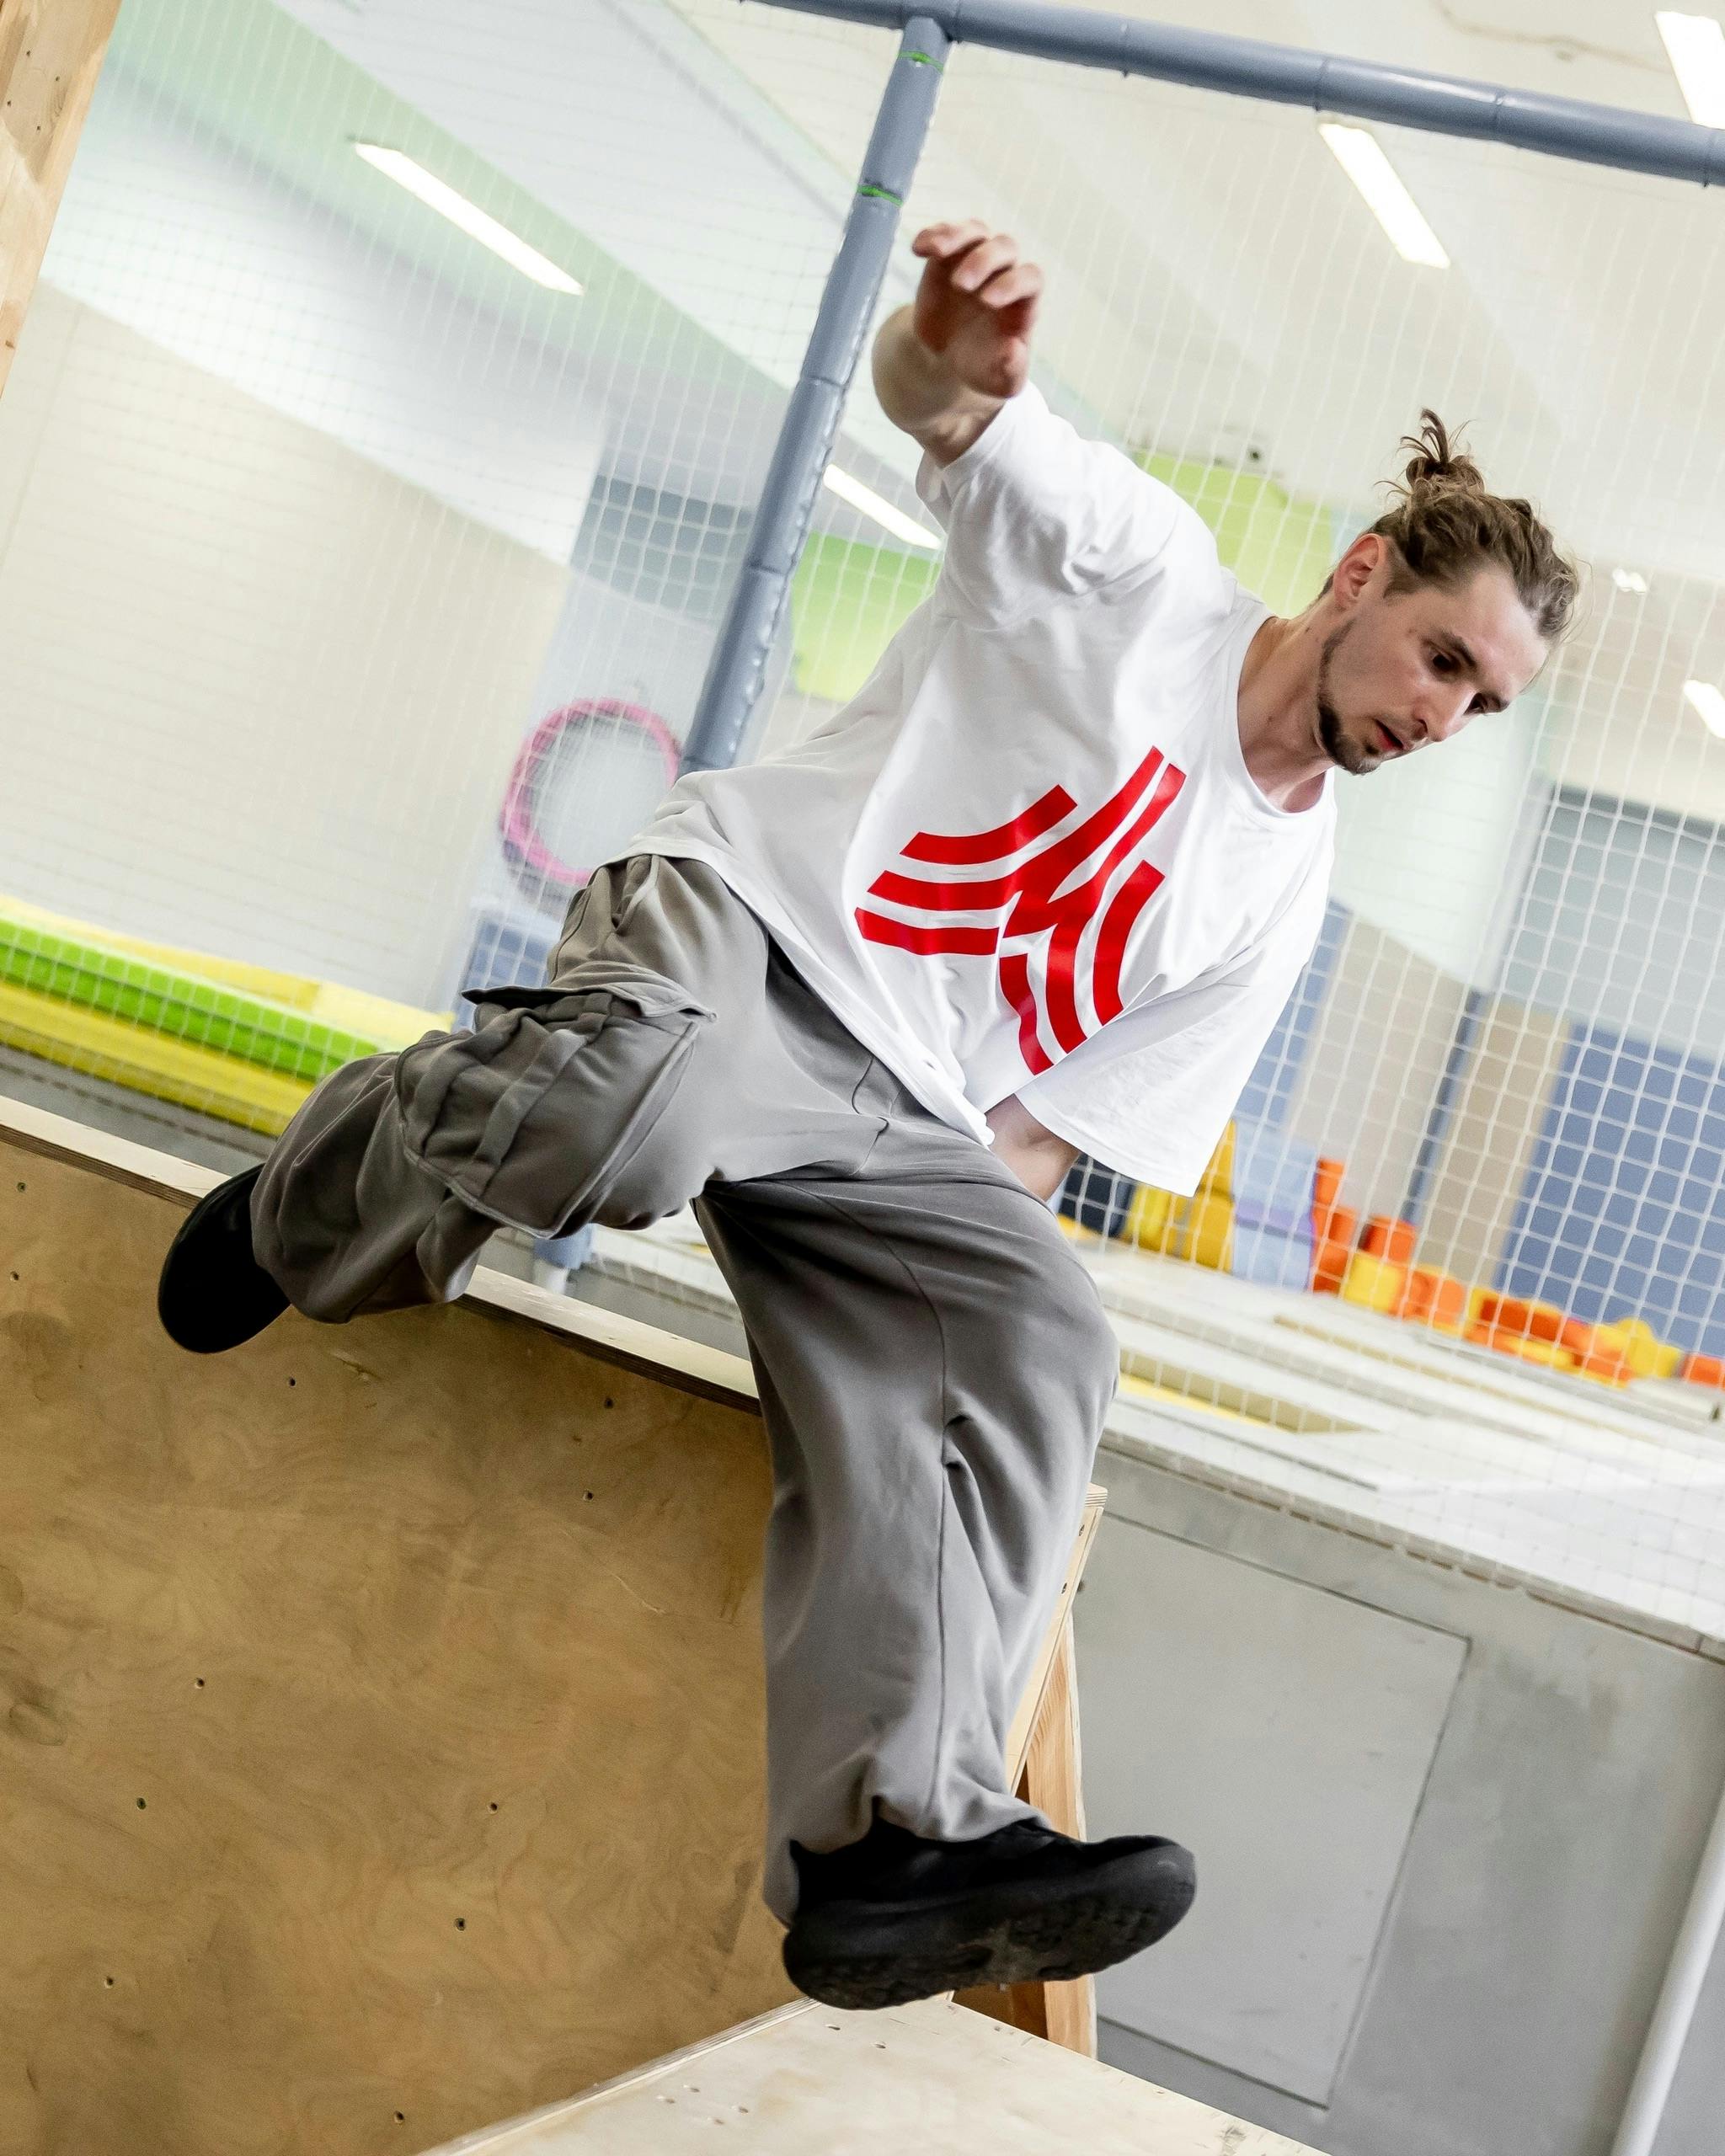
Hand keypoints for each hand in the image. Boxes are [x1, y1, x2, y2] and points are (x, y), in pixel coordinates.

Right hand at [910, 221, 1042, 401]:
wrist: (950, 359)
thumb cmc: (982, 368)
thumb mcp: (1000, 382)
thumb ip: (1011, 370)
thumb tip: (1013, 349)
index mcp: (1023, 300)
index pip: (1029, 278)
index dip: (1012, 284)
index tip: (987, 303)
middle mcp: (1004, 273)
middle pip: (1005, 247)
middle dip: (984, 261)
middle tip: (961, 285)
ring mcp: (976, 260)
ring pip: (975, 232)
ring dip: (957, 236)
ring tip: (936, 252)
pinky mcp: (948, 257)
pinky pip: (945, 235)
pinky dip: (932, 235)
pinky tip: (918, 248)